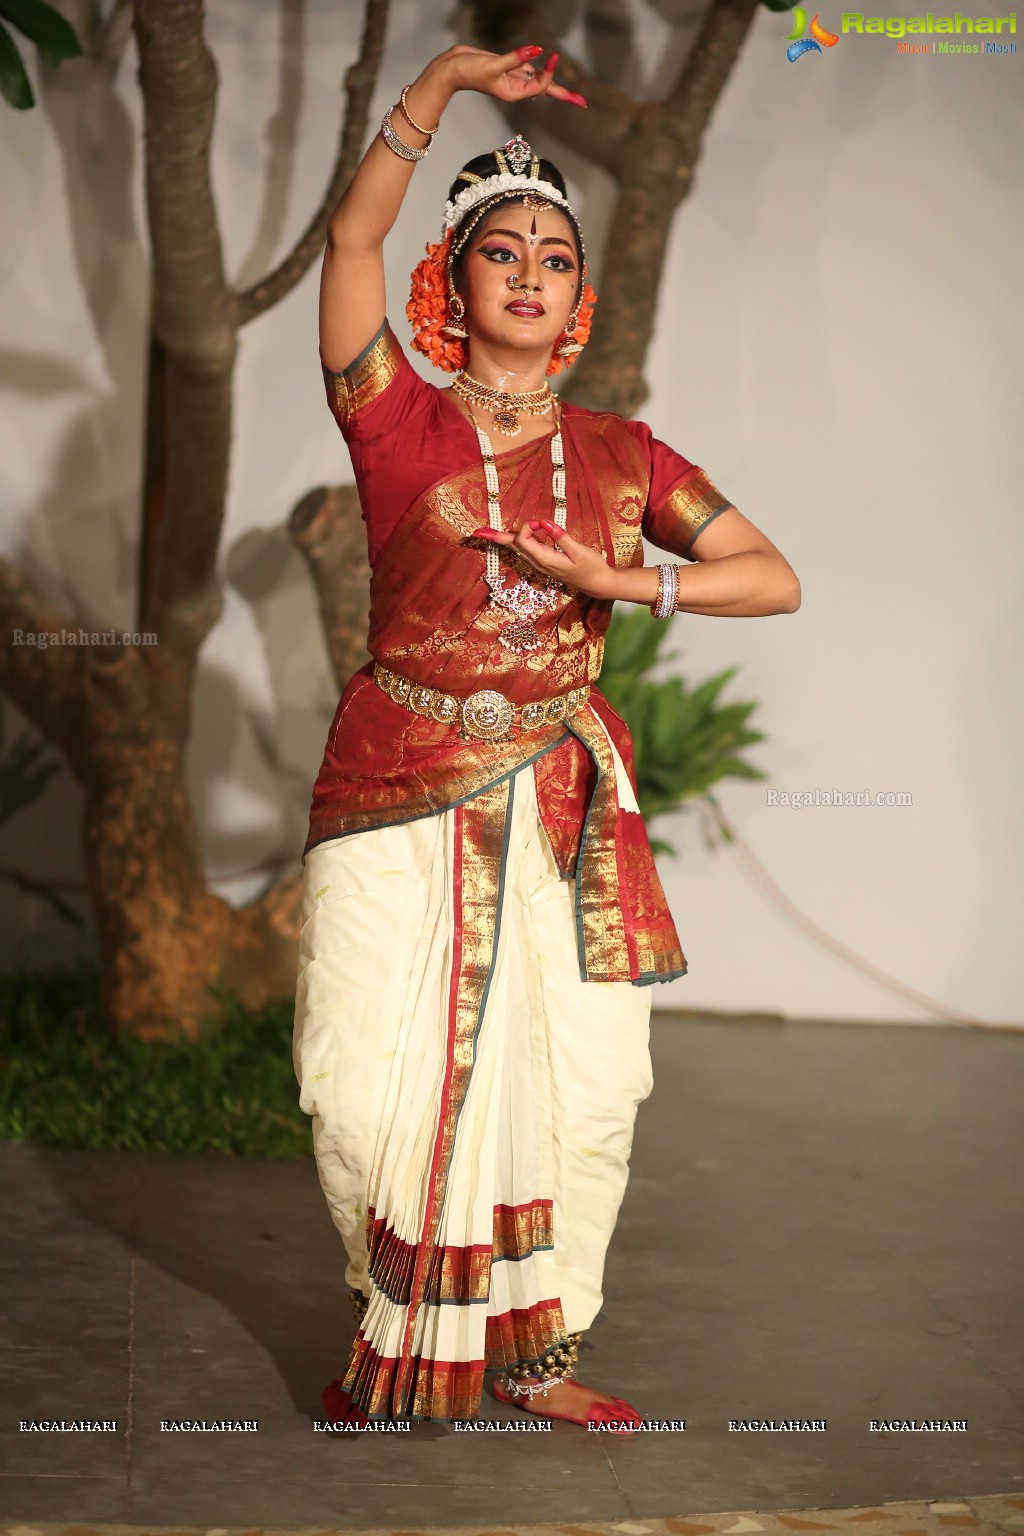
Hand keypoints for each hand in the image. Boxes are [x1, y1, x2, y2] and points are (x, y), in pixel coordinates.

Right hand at [435, 44, 586, 107]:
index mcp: (513, 93)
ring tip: (573, 96)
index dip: (548, 71)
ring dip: (552, 80)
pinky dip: (536, 65)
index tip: (552, 54)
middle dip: (564, 96)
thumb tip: (537, 50)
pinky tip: (545, 66)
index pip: (539, 84)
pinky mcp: (508, 68)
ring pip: (538, 78)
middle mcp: (516, 88)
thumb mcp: (493, 65)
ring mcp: (513, 78)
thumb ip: (516, 58)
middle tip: (583, 103)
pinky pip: (527, 67)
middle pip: (546, 90)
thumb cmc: (469, 71)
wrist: (451, 69)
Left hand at [470, 519, 614, 599]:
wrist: (598, 584)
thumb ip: (560, 537)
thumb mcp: (579, 551)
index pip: (522, 540)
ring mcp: (540, 565)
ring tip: (486, 533)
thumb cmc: (592, 567)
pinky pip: (526, 551)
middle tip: (475, 532)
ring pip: (517, 549)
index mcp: (545, 559)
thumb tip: (542, 523)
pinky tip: (512, 537)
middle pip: (512, 547)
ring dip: (503, 539)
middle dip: (495, 538)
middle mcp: (538, 563)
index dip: (527, 526)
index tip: (541, 522)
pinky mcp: (544, 564)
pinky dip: (518, 541)